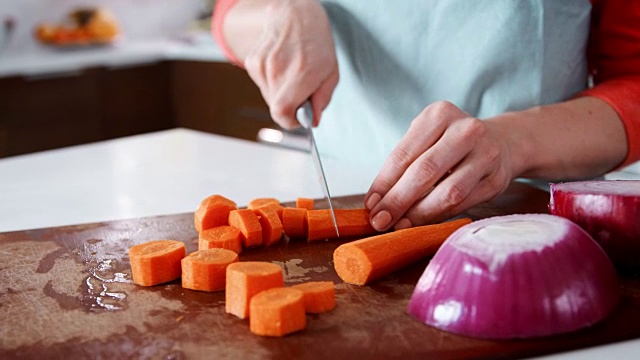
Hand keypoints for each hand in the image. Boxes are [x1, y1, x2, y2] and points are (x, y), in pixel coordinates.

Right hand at [243, 0, 338, 128]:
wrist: (296, 15)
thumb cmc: (317, 44)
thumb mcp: (331, 74)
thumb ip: (322, 100)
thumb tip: (311, 121)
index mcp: (301, 72)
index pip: (283, 112)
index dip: (291, 121)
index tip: (299, 118)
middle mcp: (278, 69)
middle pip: (276, 108)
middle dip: (290, 107)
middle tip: (301, 92)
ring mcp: (262, 64)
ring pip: (269, 98)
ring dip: (281, 94)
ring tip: (292, 75)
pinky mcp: (252, 62)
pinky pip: (262, 86)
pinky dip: (272, 83)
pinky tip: (281, 67)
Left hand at [364, 101, 515, 230]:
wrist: (502, 142)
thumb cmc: (450, 143)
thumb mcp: (426, 139)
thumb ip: (403, 165)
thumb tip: (376, 202)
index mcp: (440, 114)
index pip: (404, 153)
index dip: (384, 182)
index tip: (371, 204)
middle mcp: (466, 130)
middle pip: (425, 171)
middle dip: (398, 200)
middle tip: (380, 220)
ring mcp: (486, 154)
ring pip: (448, 192)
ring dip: (419, 213)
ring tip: (400, 224)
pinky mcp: (496, 179)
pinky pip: (464, 203)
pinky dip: (440, 216)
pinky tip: (423, 222)